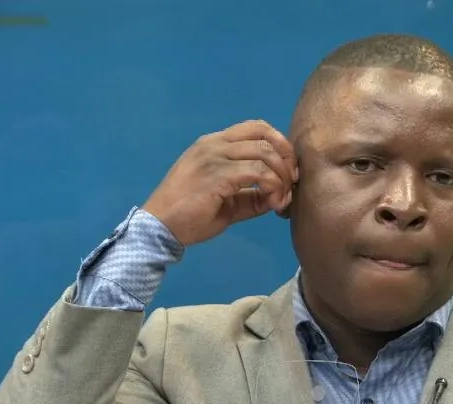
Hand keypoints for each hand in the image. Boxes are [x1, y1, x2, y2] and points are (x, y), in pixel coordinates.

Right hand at [142, 119, 297, 246]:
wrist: (160, 227)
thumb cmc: (189, 216)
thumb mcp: (227, 203)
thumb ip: (252, 197)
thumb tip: (280, 196)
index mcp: (214, 144)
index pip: (255, 128)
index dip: (278, 143)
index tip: (288, 169)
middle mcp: (214, 144)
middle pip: (264, 135)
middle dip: (287, 158)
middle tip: (292, 183)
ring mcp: (215, 156)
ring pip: (265, 153)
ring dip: (282, 176)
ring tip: (283, 198)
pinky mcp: (217, 174)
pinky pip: (258, 173)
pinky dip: (273, 187)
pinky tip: (275, 203)